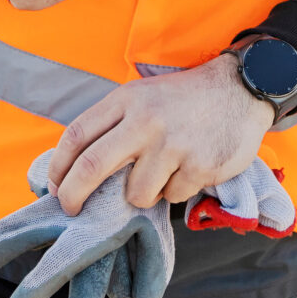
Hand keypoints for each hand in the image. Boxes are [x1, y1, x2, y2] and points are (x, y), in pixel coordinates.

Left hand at [47, 55, 274, 214]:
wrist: (240, 88)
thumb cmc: (183, 98)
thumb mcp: (142, 95)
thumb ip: (113, 124)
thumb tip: (76, 168)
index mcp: (127, 100)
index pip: (77, 135)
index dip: (59, 167)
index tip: (56, 186)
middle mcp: (145, 121)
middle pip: (92, 167)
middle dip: (74, 195)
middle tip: (71, 209)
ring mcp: (173, 145)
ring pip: (136, 194)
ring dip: (144, 193)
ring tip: (163, 171)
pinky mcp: (199, 166)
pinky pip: (172, 197)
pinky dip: (176, 189)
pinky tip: (190, 166)